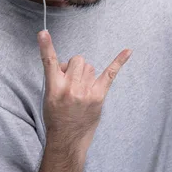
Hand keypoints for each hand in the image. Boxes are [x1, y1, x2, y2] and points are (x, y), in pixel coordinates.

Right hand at [37, 30, 131, 144]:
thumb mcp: (49, 97)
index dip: (45, 46)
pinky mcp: (99, 96)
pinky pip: (110, 73)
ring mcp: (86, 92)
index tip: (43, 32)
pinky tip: (128, 51)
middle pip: (77, 60)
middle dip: (75, 68)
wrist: (68, 139)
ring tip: (82, 92)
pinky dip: (119, 61)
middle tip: (72, 85)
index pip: (49, 62)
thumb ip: (57, 78)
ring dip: (86, 75)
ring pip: (89, 67)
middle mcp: (70, 88)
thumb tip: (69, 65)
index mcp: (54, 87)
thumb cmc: (57, 117)